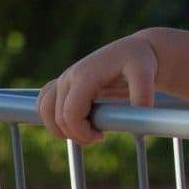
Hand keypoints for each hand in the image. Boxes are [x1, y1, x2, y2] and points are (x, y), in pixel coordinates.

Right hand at [35, 33, 158, 145]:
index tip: (102, 138)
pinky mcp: (63, 83)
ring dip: (60, 128)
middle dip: (76, 134)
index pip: (70, 114)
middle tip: (98, 138)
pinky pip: (44, 102)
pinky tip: (73, 123)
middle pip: (58, 118)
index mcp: (84, 76)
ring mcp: (63, 79)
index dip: (82, 133)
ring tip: (84, 133)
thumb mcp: (145, 74)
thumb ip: (143, 94)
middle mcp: (69, 77)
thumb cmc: (139, 61)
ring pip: (44, 110)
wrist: (133, 51)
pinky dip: (52, 117)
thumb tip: (140, 115)